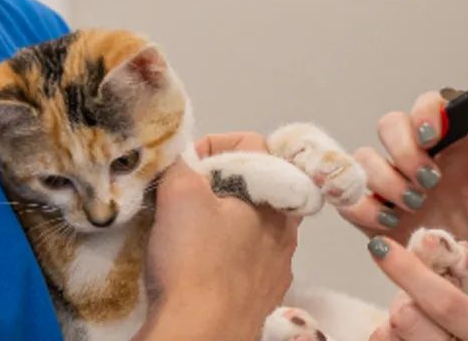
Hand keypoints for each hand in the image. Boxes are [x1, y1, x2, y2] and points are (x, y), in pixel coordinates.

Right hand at [138, 133, 303, 339]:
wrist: (200, 333)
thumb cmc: (196, 263)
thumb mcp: (180, 194)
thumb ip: (182, 163)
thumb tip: (181, 156)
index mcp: (277, 199)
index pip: (254, 147)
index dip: (215, 146)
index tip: (189, 164)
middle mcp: (287, 232)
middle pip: (255, 188)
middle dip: (219, 185)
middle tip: (187, 194)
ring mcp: (278, 268)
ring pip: (252, 227)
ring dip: (223, 221)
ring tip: (189, 231)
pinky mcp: (262, 296)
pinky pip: (246, 263)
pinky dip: (224, 255)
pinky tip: (200, 265)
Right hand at [336, 93, 467, 338]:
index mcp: (462, 152)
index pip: (432, 108)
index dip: (424, 111)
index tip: (432, 135)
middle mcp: (426, 166)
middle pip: (391, 126)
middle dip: (402, 147)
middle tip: (428, 180)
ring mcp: (400, 195)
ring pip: (366, 160)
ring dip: (384, 179)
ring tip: (415, 206)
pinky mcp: (381, 226)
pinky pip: (351, 202)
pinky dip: (361, 207)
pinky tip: (389, 225)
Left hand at [367, 233, 467, 339]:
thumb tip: (450, 244)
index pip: (449, 303)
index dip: (411, 272)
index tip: (381, 246)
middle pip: (407, 318)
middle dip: (403, 301)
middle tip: (414, 305)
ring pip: (387, 336)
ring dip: (392, 326)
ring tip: (415, 330)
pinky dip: (388, 340)